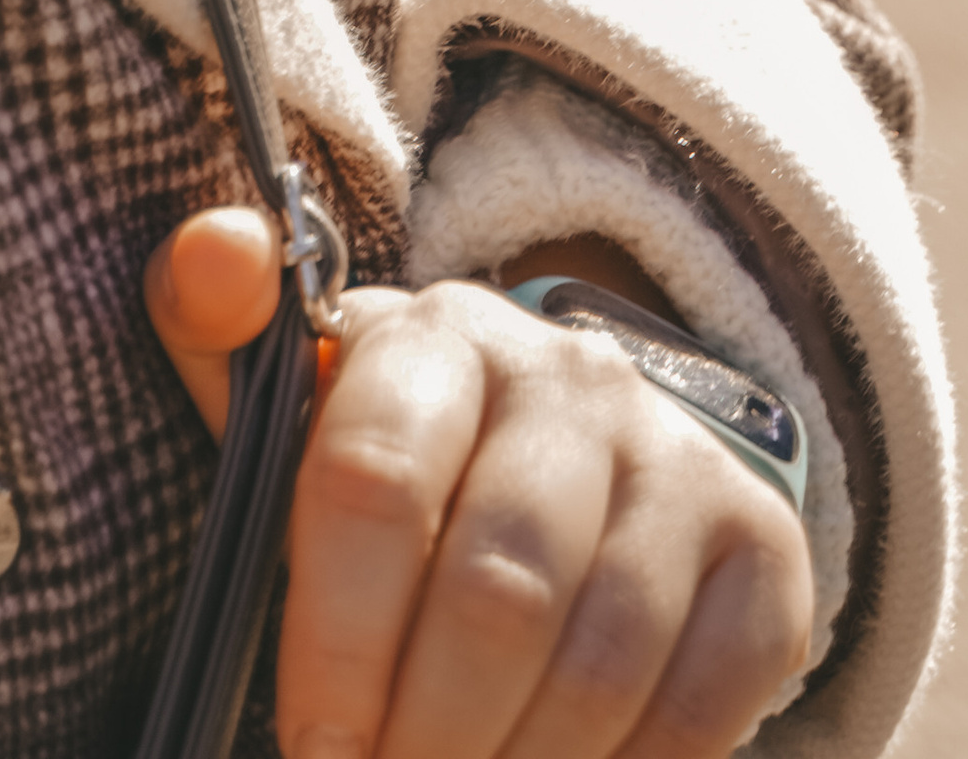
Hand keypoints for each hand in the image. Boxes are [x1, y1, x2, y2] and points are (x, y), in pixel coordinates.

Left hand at [148, 215, 813, 756]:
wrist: (565, 455)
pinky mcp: (761, 547)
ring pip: (599, 663)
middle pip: (496, 593)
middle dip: (426, 736)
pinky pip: (703, 704)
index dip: (335, 644)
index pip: (376, 484)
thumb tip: (206, 258)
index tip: (314, 746)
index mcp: (437, 333)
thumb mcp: (295, 399)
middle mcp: (571, 375)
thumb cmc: (396, 456)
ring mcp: (678, 457)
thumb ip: (219, 329)